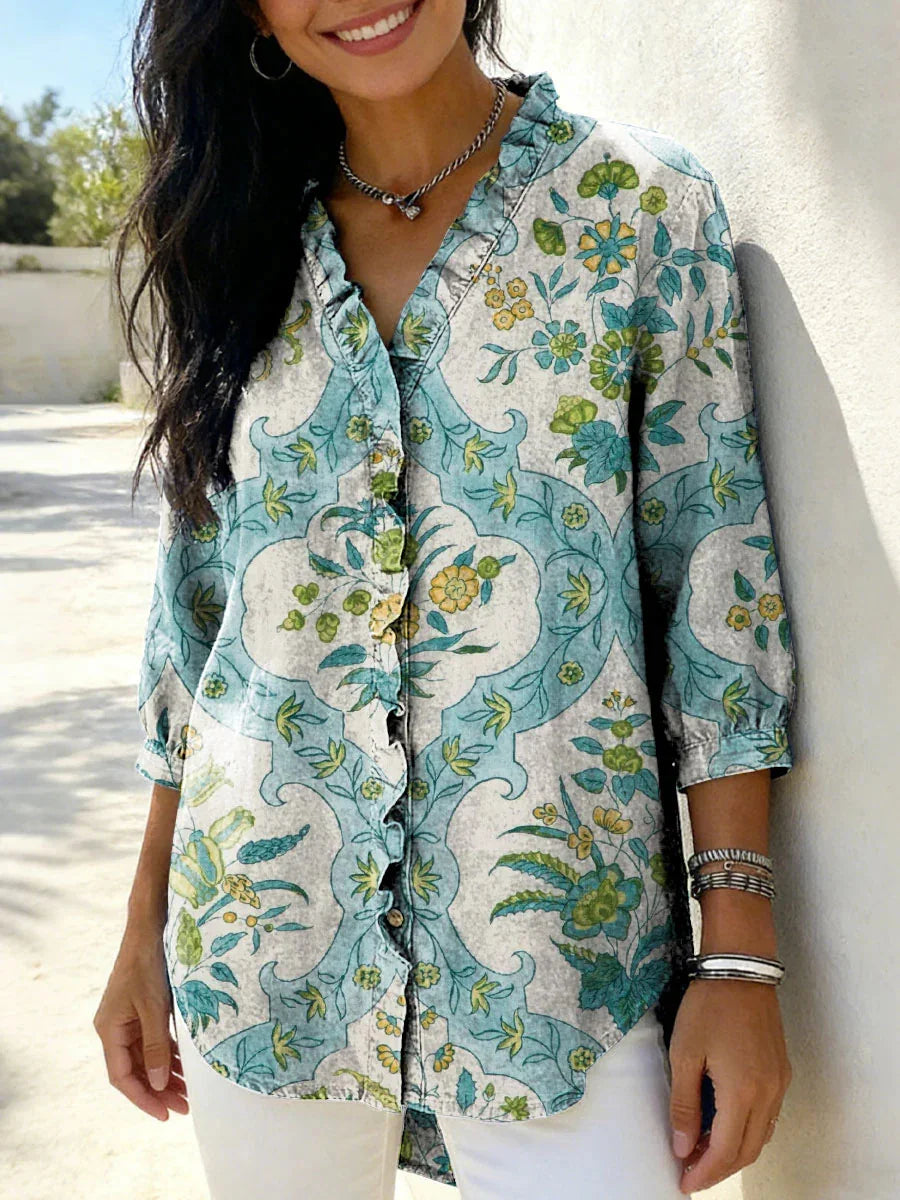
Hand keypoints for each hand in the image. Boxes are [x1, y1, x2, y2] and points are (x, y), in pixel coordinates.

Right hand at [93, 920, 188, 1120]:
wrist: (150, 929)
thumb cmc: (148, 965)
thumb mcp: (154, 1008)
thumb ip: (156, 1046)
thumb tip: (157, 1083)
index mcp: (109, 1030)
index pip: (122, 1077)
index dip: (143, 1098)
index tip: (165, 1114)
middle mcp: (115, 1028)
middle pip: (135, 1070)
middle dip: (158, 1090)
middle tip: (184, 1107)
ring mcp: (128, 1019)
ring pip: (145, 1057)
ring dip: (164, 1075)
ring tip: (187, 1093)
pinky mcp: (141, 1010)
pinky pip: (153, 1041)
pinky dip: (167, 1055)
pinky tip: (183, 1067)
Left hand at [668, 978, 791, 1192]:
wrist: (741, 970)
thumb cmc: (708, 1008)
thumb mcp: (685, 1053)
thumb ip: (683, 1104)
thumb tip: (682, 1146)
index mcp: (743, 1092)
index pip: (725, 1151)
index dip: (704, 1172)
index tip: (683, 1182)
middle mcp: (768, 1095)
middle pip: (746, 1151)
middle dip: (718, 1168)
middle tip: (689, 1171)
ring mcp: (779, 1084)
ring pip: (760, 1137)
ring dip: (733, 1151)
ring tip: (701, 1151)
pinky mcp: (782, 1072)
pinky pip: (768, 1117)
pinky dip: (746, 1131)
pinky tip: (724, 1125)